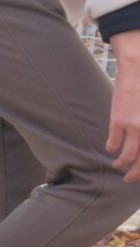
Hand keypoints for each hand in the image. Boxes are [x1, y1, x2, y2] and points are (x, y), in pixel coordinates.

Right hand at [106, 30, 139, 181]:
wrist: (139, 67)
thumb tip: (139, 137)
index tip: (139, 172)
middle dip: (136, 173)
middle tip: (130, 178)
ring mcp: (136, 127)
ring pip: (128, 156)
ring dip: (122, 164)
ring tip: (117, 166)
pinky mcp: (120, 122)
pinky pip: (114, 143)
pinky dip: (111, 148)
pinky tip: (110, 149)